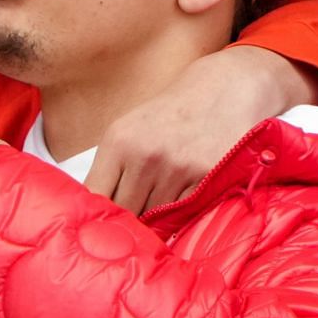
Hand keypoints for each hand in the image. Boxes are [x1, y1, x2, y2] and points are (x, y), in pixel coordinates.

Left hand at [85, 46, 317, 213]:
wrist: (225, 88)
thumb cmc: (170, 116)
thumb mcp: (130, 131)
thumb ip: (110, 171)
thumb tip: (92, 215)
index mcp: (119, 142)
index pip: (95, 196)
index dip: (96, 216)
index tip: (100, 227)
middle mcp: (146, 155)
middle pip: (125, 214)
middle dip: (128, 224)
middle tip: (133, 229)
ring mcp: (178, 168)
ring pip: (156, 220)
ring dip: (157, 223)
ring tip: (162, 211)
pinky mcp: (209, 178)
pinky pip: (186, 215)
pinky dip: (183, 217)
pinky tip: (185, 204)